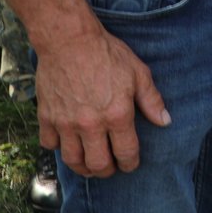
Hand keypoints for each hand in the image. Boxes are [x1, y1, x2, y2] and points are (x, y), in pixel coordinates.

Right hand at [33, 25, 170, 177]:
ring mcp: (66, 123)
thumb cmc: (107, 54)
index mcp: (117, 115)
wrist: (69, 41)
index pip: (126, 153)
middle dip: (107, 171)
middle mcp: (90, 124)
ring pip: (72, 160)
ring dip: (82, 167)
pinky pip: (49, 144)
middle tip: (110, 168)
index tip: (130, 164)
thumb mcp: (138, 73)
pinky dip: (57, 148)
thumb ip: (152, 100)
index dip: (130, 164)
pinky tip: (66, 143)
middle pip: (97, 164)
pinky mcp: (46, 117)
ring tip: (90, 165)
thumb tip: (165, 121)